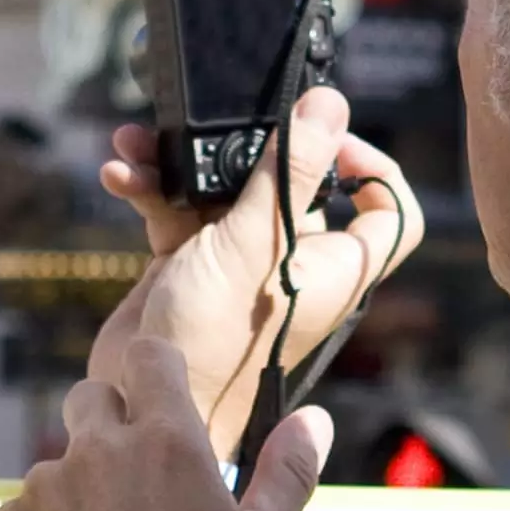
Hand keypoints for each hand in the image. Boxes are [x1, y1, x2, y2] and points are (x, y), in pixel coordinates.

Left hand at [0, 336, 330, 510]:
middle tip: (136, 486)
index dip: (155, 370)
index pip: (148, 354)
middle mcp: (97, 451)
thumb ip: (287, 473)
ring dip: (80, 490)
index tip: (163, 399)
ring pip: (59, 464)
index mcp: (166, 443)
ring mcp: (43, 489)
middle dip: (111, 425)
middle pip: (92, 398)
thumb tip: (314, 418)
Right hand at [96, 85, 421, 453]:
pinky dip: (152, 191)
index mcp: (333, 264)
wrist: (148, 403)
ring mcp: (239, 261)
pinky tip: (122, 176)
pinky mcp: (190, 265)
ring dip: (180, 162)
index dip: (374, 170)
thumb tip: (330, 107)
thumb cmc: (215, 342)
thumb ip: (291, 173)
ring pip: (224, 190)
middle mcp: (292, 260)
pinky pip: (178, 211)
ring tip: (138, 144)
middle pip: (291, 181)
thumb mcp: (254, 244)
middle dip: (246, 143)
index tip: (331, 138)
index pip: (388, 215)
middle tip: (217, 120)